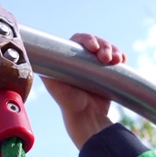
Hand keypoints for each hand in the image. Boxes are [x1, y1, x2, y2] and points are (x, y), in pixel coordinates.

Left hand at [42, 33, 126, 148]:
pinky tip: (122, 60)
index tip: (93, 47)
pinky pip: (116, 58)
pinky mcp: (108, 72)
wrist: (86, 117)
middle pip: (96, 42)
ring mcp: (96, 65)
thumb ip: (45, 67)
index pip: (79, 40)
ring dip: (114, 50)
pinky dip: (120, 56)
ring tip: (116, 60)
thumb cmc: (68, 102)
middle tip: (106, 58)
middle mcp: (83, 59)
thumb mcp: (52, 82)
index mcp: (69, 58)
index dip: (88, 39)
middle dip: (104, 46)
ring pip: (107, 48)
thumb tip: (33, 52)